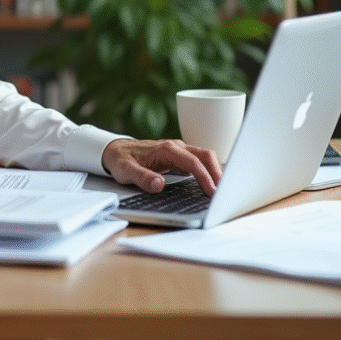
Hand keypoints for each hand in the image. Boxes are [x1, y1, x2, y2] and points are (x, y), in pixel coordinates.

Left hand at [100, 138, 221, 195]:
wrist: (115, 150)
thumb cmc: (121, 160)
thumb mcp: (125, 171)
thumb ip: (142, 178)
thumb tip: (159, 185)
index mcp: (166, 149)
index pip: (193, 162)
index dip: (205, 177)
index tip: (212, 192)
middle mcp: (176, 147)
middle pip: (205, 155)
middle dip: (218, 172)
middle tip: (225, 192)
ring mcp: (179, 151)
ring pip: (205, 157)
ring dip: (216, 171)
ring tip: (223, 191)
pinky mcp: (180, 157)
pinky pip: (199, 161)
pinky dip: (209, 171)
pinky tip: (212, 185)